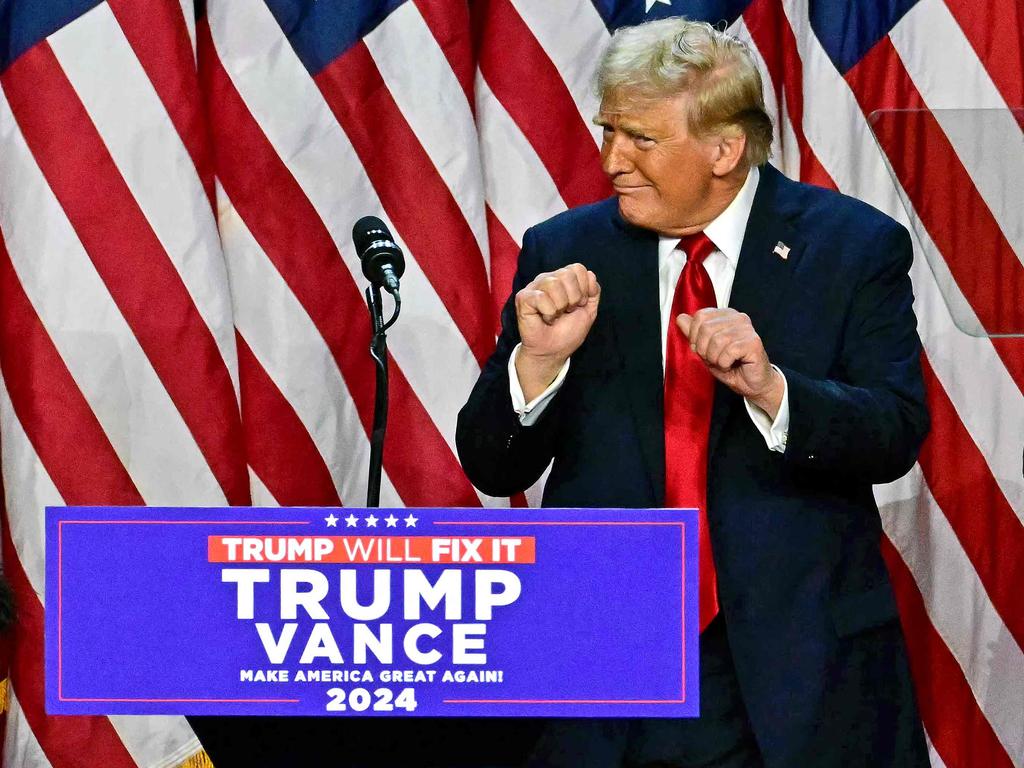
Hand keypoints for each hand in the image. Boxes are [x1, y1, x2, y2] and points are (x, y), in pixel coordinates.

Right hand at [514, 263, 599, 400]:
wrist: (553, 352)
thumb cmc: (568, 332)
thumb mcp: (589, 310)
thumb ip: (594, 291)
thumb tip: (590, 274)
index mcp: (562, 278)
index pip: (578, 268)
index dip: (584, 289)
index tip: (578, 305)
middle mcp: (547, 279)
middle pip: (567, 274)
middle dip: (573, 298)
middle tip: (566, 312)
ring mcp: (534, 287)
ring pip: (554, 284)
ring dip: (560, 307)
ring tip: (555, 316)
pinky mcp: (523, 298)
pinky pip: (541, 297)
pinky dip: (549, 313)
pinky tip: (545, 319)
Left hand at [677, 308, 784, 417]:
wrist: (752, 384)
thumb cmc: (730, 366)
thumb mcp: (705, 349)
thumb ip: (693, 333)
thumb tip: (680, 318)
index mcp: (726, 315)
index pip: (700, 316)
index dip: (695, 337)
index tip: (702, 349)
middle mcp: (738, 318)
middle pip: (706, 328)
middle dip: (704, 350)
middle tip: (714, 358)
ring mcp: (747, 329)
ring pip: (716, 341)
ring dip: (715, 358)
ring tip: (723, 362)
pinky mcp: (753, 343)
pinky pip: (728, 352)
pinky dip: (724, 364)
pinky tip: (732, 365)